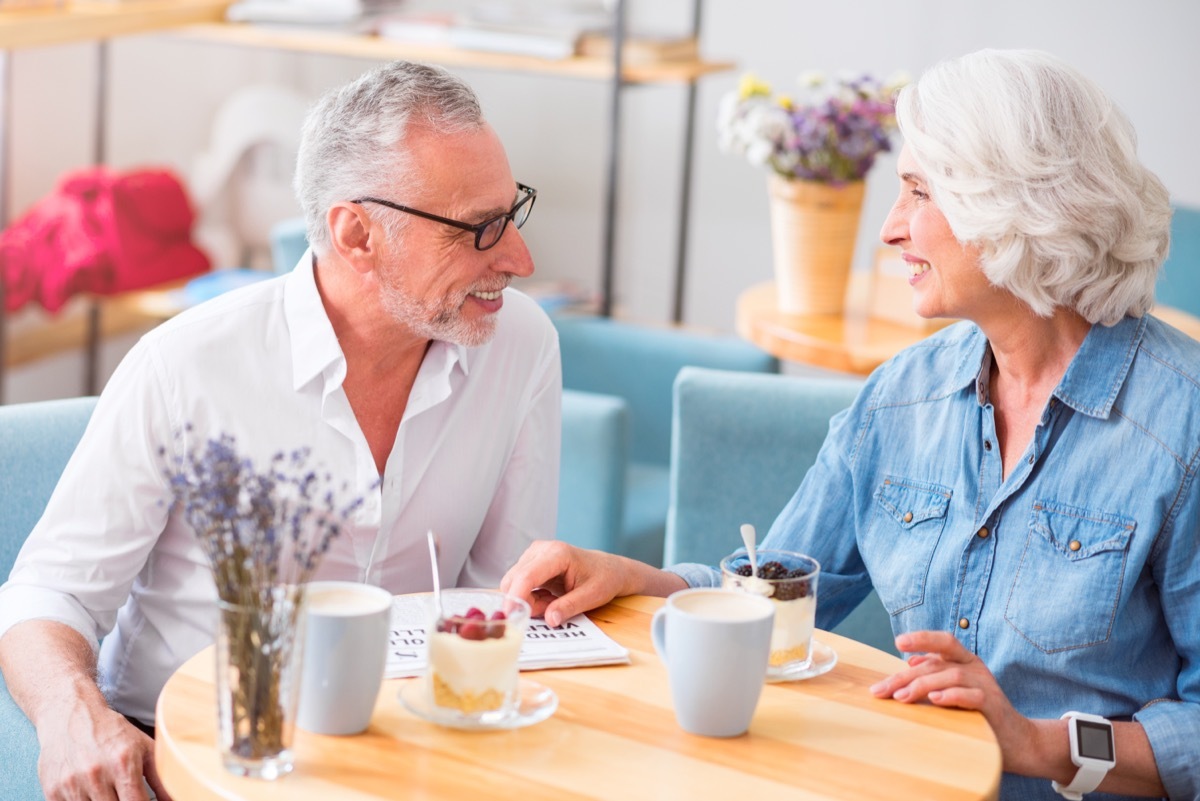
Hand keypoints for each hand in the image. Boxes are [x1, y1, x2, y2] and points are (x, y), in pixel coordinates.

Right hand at [37, 705, 170, 800]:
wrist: (71, 716)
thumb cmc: (112, 733)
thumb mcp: (144, 748)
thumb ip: (161, 777)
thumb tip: (177, 799)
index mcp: (123, 763)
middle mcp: (96, 774)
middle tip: (125, 794)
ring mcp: (71, 785)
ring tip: (110, 792)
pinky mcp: (53, 791)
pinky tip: (91, 794)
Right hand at [501, 540, 683, 626]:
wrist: (610, 569)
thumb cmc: (604, 579)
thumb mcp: (592, 596)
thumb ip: (569, 607)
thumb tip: (549, 620)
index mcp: (557, 554)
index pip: (527, 575)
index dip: (516, 596)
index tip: (511, 616)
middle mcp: (541, 550)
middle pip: (515, 580)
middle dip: (525, 602)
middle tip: (549, 612)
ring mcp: (534, 554)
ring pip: (515, 584)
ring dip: (529, 601)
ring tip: (554, 603)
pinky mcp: (532, 563)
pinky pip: (520, 585)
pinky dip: (531, 598)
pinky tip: (550, 598)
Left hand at [868, 630, 1034, 771]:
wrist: (1018, 741)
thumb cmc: (979, 714)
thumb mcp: (954, 690)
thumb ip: (935, 675)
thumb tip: (910, 662)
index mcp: (964, 660)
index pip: (943, 641)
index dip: (922, 638)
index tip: (898, 642)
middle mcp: (975, 667)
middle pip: (936, 664)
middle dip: (905, 676)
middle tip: (881, 690)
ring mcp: (986, 684)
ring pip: (951, 676)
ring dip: (922, 686)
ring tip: (901, 698)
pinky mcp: (993, 705)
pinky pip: (972, 696)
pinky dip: (952, 696)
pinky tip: (935, 700)